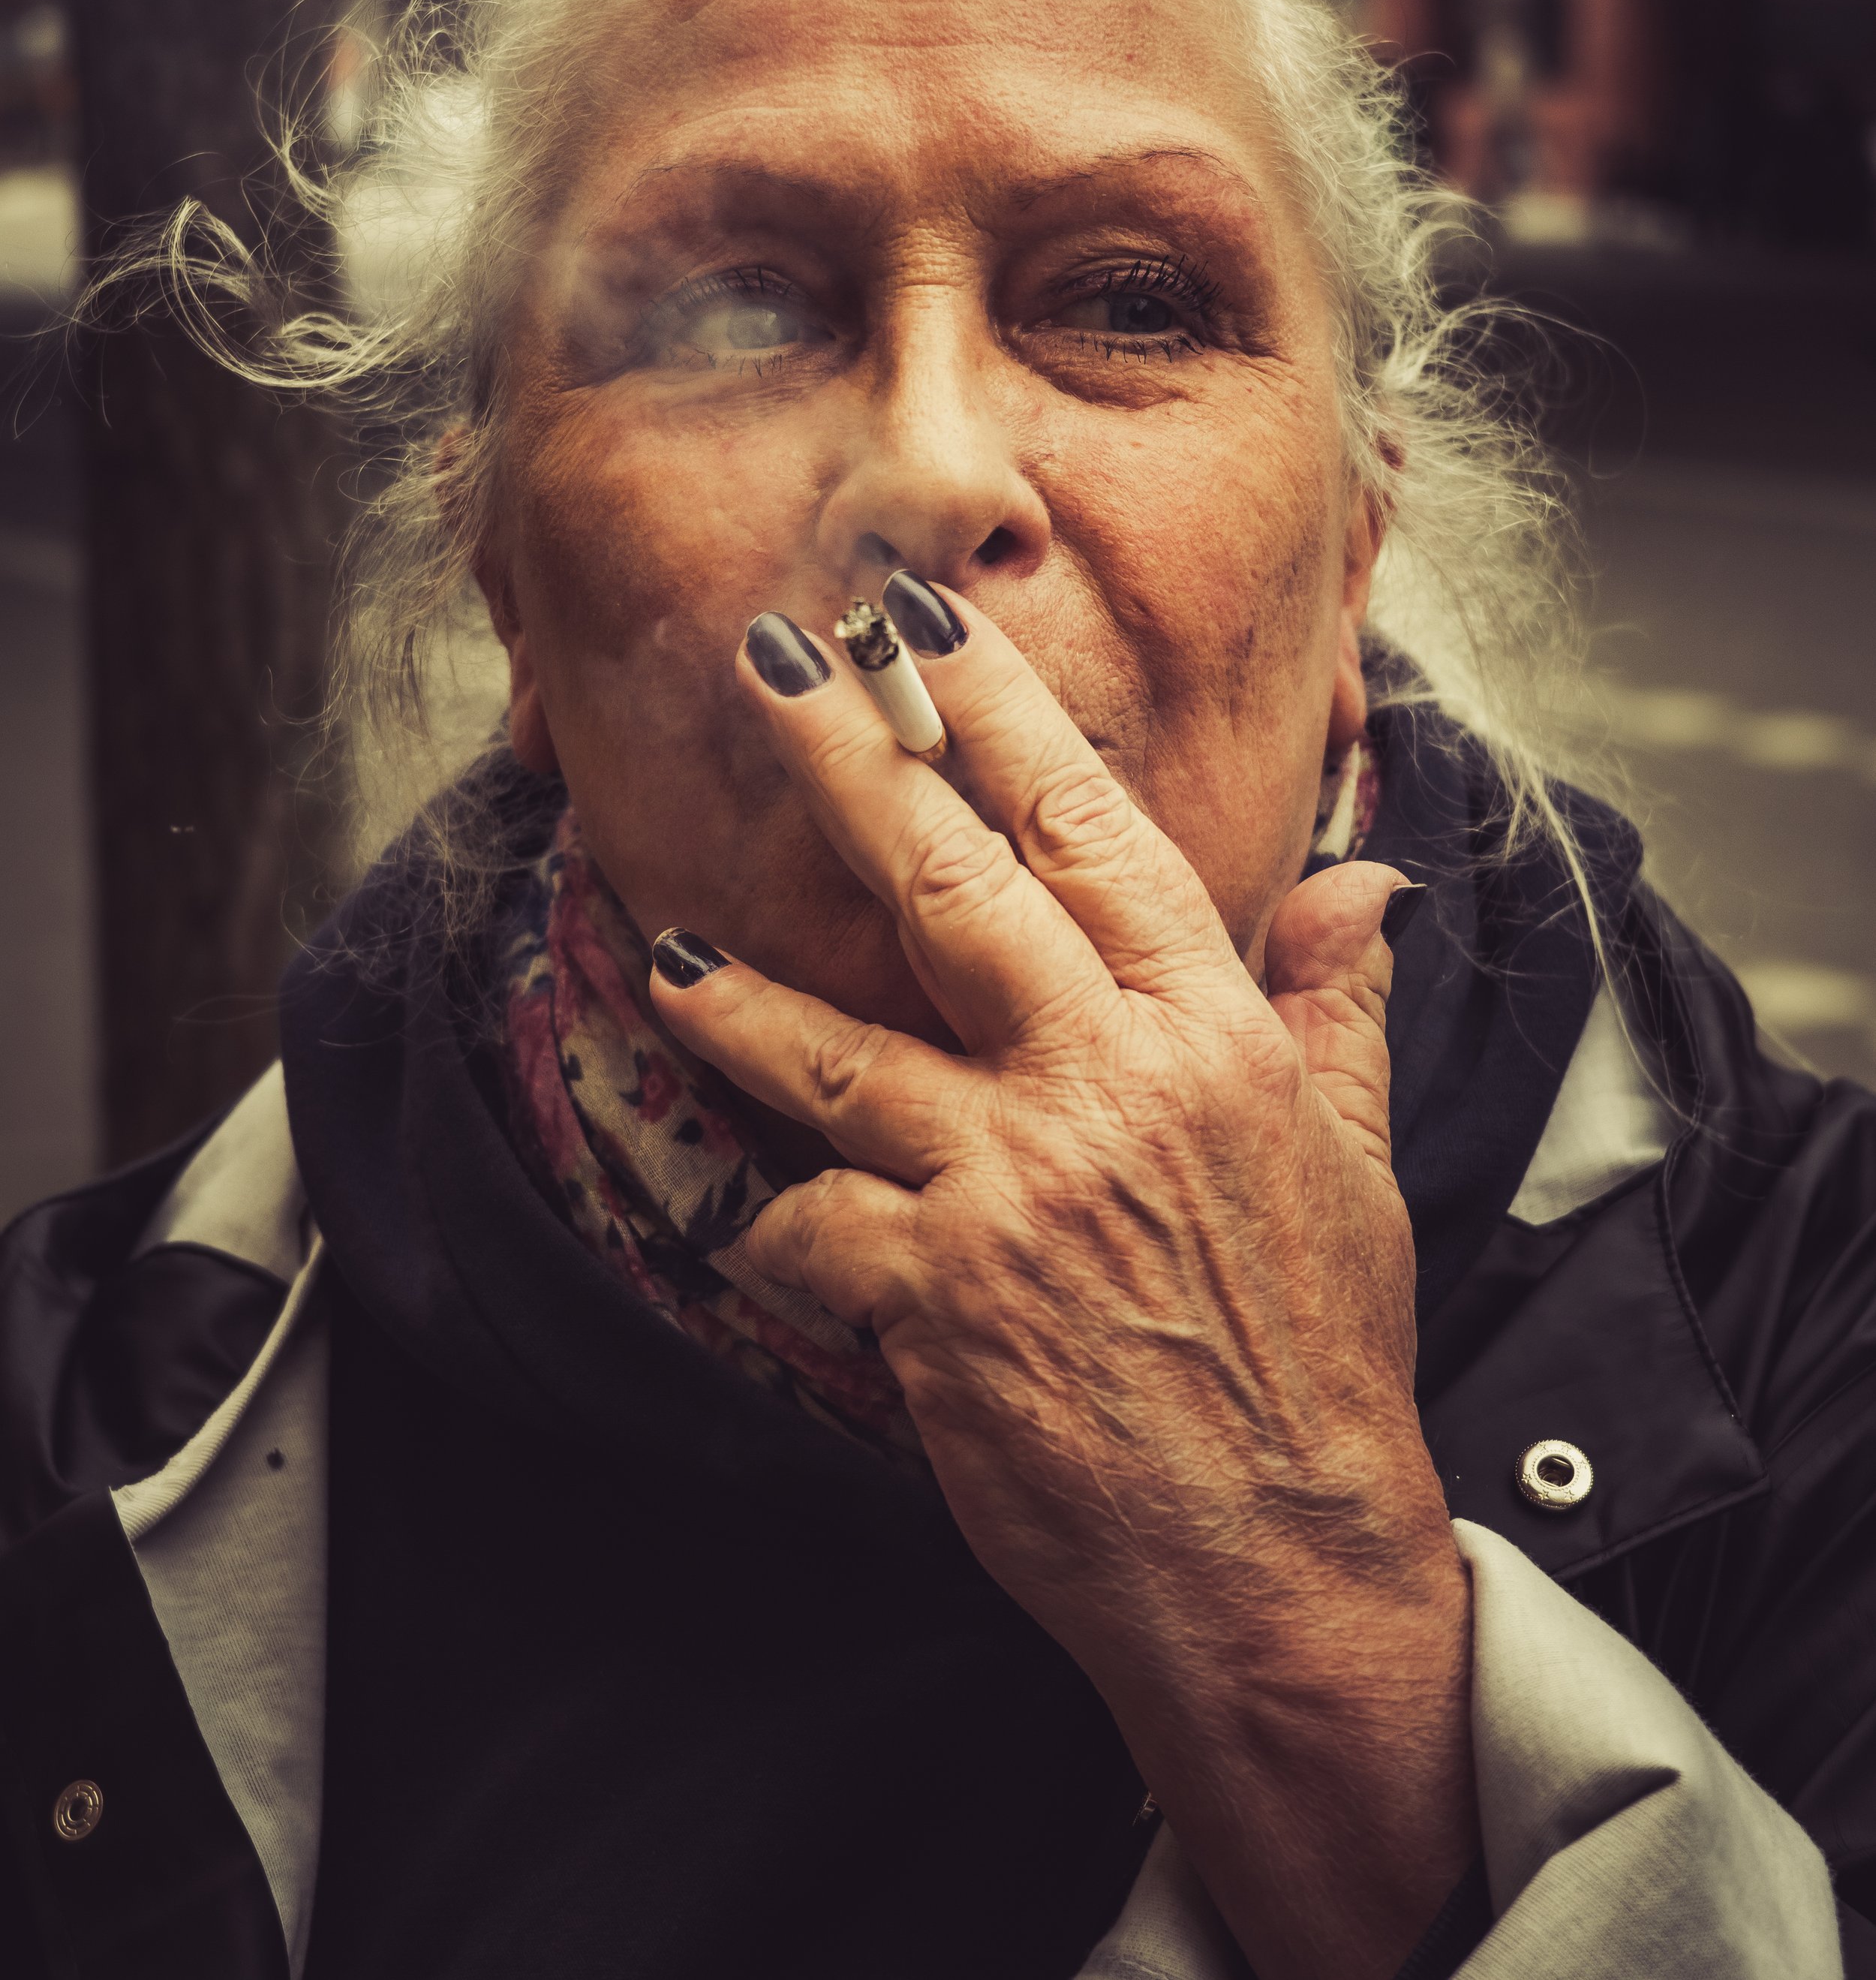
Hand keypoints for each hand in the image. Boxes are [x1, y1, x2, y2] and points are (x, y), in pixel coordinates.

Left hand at [651, 585, 1476, 1979]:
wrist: (1282, 1556)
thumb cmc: (1318, 1354)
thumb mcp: (1353, 1162)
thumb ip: (1334, 1006)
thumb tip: (1363, 880)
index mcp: (1208, 1034)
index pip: (1090, 830)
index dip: (999, 715)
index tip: (924, 624)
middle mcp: (1106, 1084)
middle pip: (953, 886)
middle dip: (851, 762)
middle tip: (771, 664)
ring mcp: (1014, 1186)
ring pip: (841, 1050)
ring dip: (737, 997)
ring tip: (662, 946)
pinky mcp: (940, 1298)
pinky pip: (813, 1224)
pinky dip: (779, 1223)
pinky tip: (762, 1224)